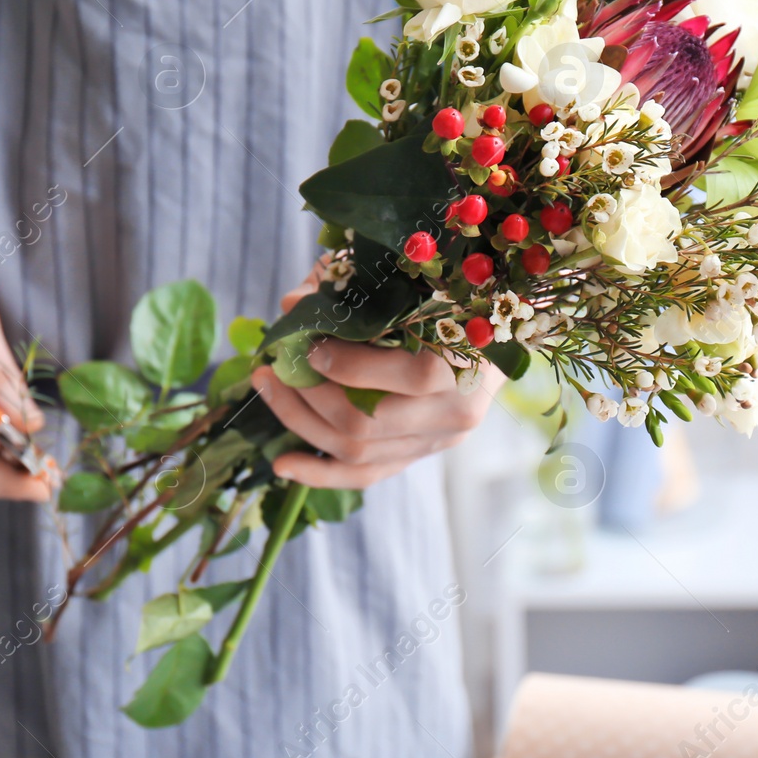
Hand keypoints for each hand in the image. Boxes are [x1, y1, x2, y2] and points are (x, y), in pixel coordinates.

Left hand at [252, 265, 503, 487]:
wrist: (489, 338)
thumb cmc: (447, 297)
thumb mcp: (409, 282)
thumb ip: (353, 290)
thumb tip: (291, 305)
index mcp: (467, 363)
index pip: (408, 376)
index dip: (348, 364)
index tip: (308, 343)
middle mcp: (454, 412)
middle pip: (368, 422)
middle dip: (308, 397)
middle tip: (272, 369)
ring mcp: (436, 441)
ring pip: (358, 451)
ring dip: (302, 424)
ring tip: (268, 391)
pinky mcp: (417, 455)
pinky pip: (364, 475)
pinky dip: (319, 473)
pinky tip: (281, 464)